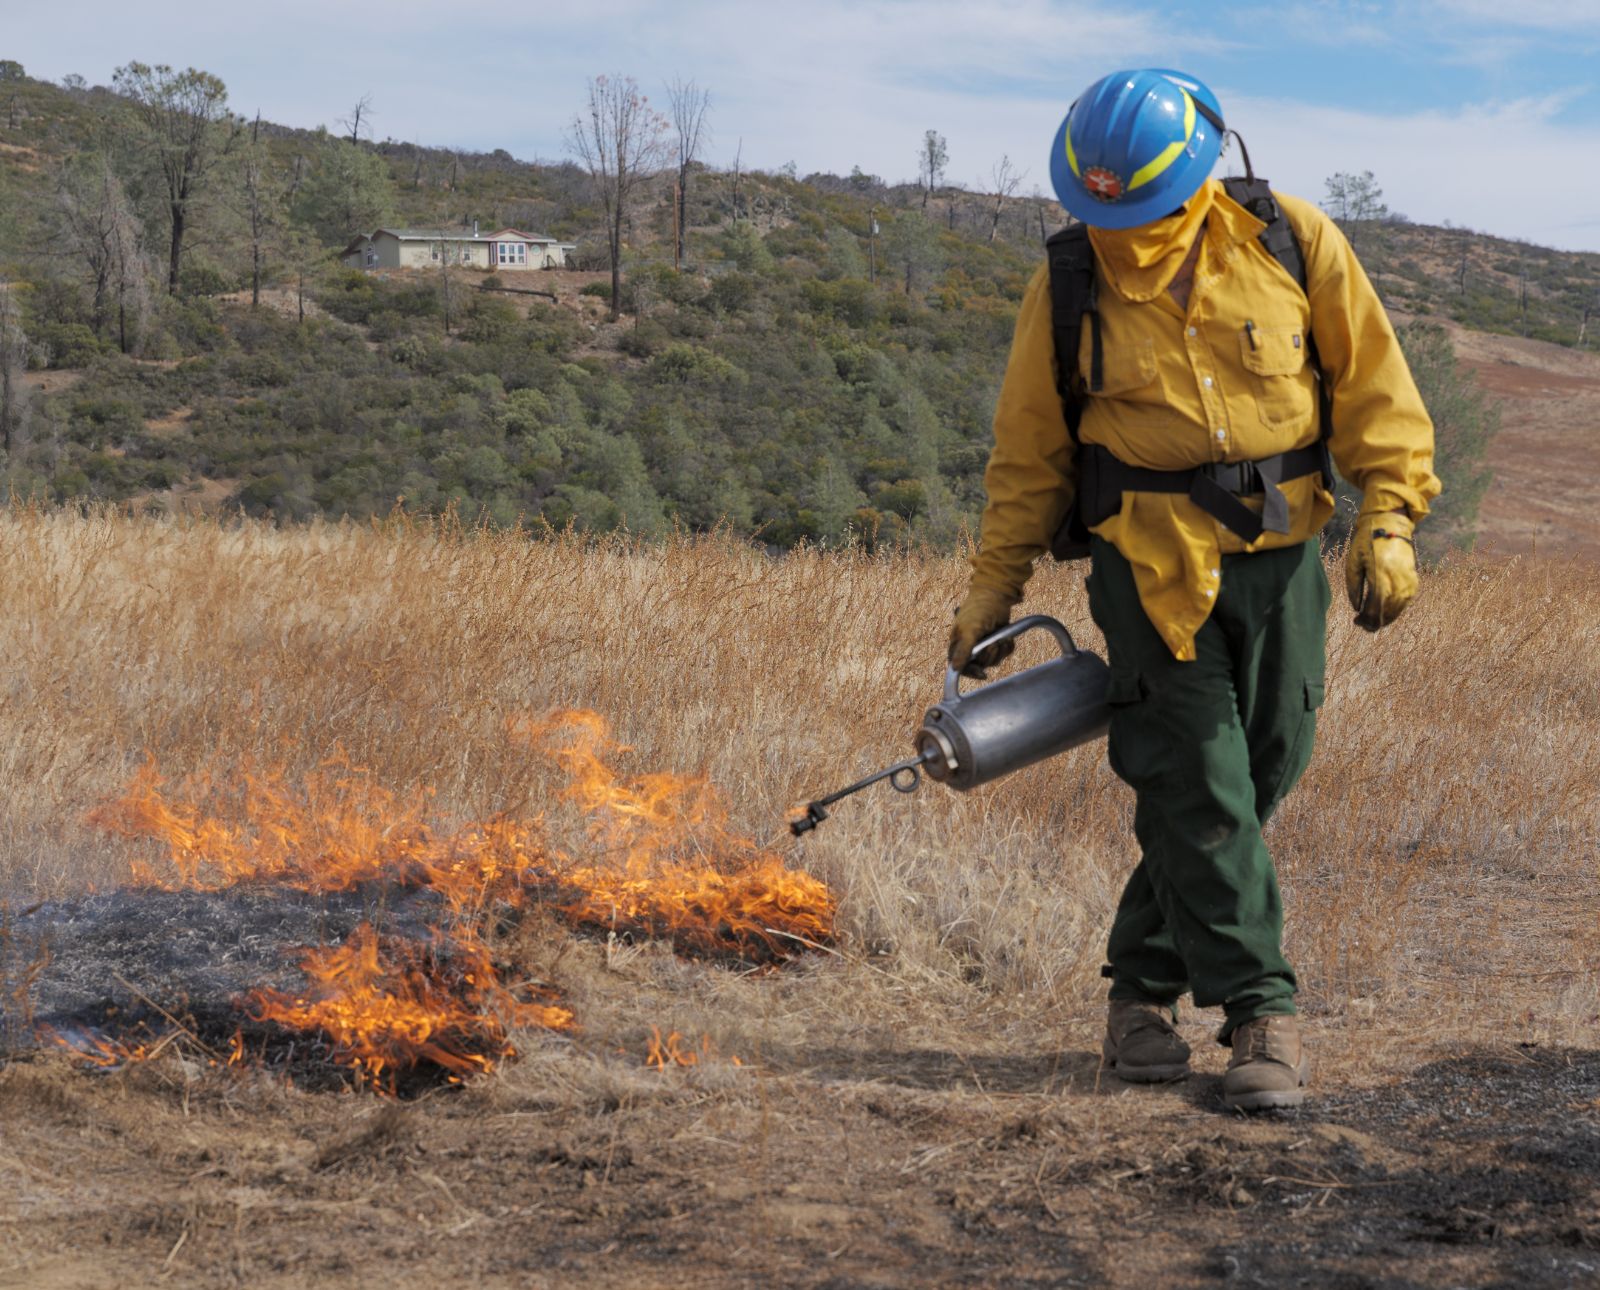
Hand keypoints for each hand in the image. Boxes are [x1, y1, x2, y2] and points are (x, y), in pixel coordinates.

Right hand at [949, 587, 1016, 677]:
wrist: (997, 594)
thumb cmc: (979, 609)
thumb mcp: (970, 630)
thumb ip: (963, 651)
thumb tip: (954, 668)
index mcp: (958, 644)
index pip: (960, 666)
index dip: (971, 672)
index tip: (982, 674)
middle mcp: (970, 646)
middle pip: (979, 666)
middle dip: (988, 657)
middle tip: (993, 645)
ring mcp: (984, 643)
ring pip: (992, 661)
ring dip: (999, 652)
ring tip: (1000, 639)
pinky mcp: (997, 640)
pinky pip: (1003, 653)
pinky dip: (1007, 648)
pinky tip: (1007, 638)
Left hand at [1345, 510, 1418, 631]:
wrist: (1390, 525)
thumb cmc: (1366, 542)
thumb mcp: (1353, 562)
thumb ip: (1354, 587)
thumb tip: (1357, 608)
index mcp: (1380, 573)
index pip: (1375, 606)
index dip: (1366, 618)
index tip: (1356, 621)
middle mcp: (1397, 579)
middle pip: (1387, 610)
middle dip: (1375, 622)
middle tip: (1362, 625)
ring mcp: (1408, 579)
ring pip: (1398, 608)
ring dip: (1385, 618)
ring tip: (1372, 621)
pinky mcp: (1413, 578)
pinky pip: (1406, 601)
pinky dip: (1395, 610)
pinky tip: (1385, 612)